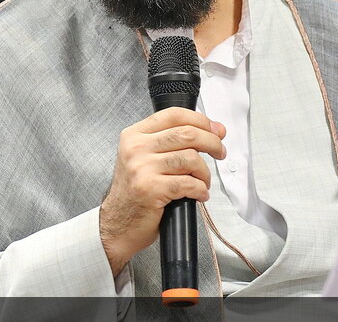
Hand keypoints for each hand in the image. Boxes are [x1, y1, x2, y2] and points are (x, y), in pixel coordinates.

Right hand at [99, 107, 226, 275]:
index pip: (174, 115)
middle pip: (187, 134)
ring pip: (191, 158)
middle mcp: (136, 148)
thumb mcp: (144, 158)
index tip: (216, 130)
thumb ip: (172, 142)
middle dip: (212, 143)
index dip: (201, 120)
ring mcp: (142, 168)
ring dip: (205, 172)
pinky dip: (201, 190)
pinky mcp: (151, 189)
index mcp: (134, 135)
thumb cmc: (135, 191)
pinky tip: (199, 194)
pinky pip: (189, 183)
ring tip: (203, 181)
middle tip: (220, 152)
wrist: (117, 223)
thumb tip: (213, 130)